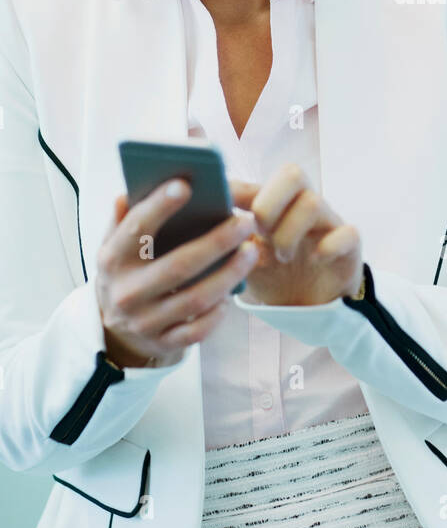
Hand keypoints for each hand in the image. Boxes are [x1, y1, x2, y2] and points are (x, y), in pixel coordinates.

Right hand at [96, 178, 259, 368]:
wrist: (114, 330)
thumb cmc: (125, 274)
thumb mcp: (114, 246)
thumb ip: (123, 219)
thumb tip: (129, 192)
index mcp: (113, 260)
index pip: (135, 229)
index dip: (159, 206)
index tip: (185, 185)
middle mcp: (127, 292)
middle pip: (179, 265)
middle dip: (217, 242)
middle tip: (245, 221)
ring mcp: (145, 322)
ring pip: (196, 299)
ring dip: (229, 274)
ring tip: (252, 251)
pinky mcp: (164, 343)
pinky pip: (198, 330)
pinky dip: (218, 312)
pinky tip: (232, 293)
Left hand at [228, 165, 363, 306]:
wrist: (308, 308)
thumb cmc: (274, 275)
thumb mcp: (247, 259)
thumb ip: (231, 240)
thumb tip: (212, 223)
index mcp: (276, 205)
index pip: (258, 182)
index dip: (238, 190)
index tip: (221, 205)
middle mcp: (303, 206)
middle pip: (293, 174)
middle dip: (269, 204)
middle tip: (260, 233)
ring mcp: (329, 223)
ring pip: (314, 202)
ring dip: (290, 233)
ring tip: (281, 257)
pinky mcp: (350, 245)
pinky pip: (348, 233)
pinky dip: (328, 246)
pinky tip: (315, 259)